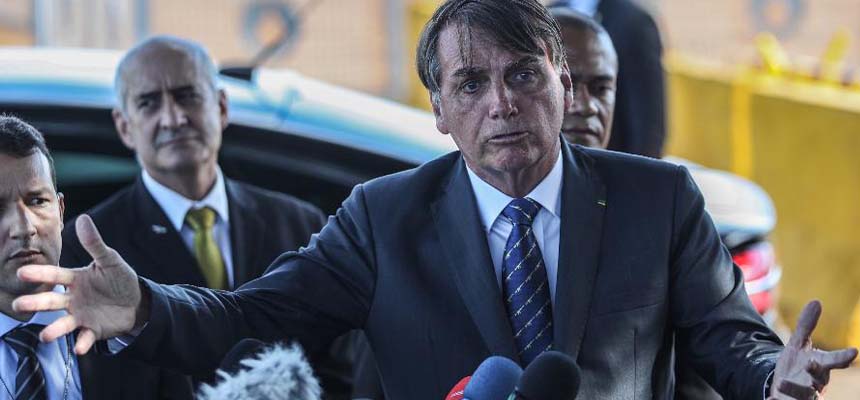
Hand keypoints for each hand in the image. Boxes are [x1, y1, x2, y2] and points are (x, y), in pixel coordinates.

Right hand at [11, 215, 144, 354]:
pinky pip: (85, 337)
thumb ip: (95, 243)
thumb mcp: (110, 260)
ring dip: (54, 330)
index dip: (39, 274)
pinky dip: (82, 342)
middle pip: (51, 301)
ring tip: (45, 335)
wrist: (137, 302)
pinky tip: (79, 347)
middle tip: (18, 304)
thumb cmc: (119, 279)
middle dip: (35, 303)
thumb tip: (83, 219)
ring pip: (62, 323)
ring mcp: (81, 315)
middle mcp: (72, 299)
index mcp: (75, 279)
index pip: (54, 276)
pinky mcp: (92, 330)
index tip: (22, 272)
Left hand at [769, 300, 857, 398]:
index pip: (833, 360)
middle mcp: (815, 383)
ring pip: (805, 396)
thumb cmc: (796, 365)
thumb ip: (806, 326)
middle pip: (820, 378)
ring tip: (782, 382)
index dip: (843, 357)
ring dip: (794, 389)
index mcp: (820, 366)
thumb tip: (816, 301)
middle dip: (816, 371)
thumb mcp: (797, 345)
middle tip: (810, 362)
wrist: (784, 388)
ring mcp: (804, 397)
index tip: (854, 351)